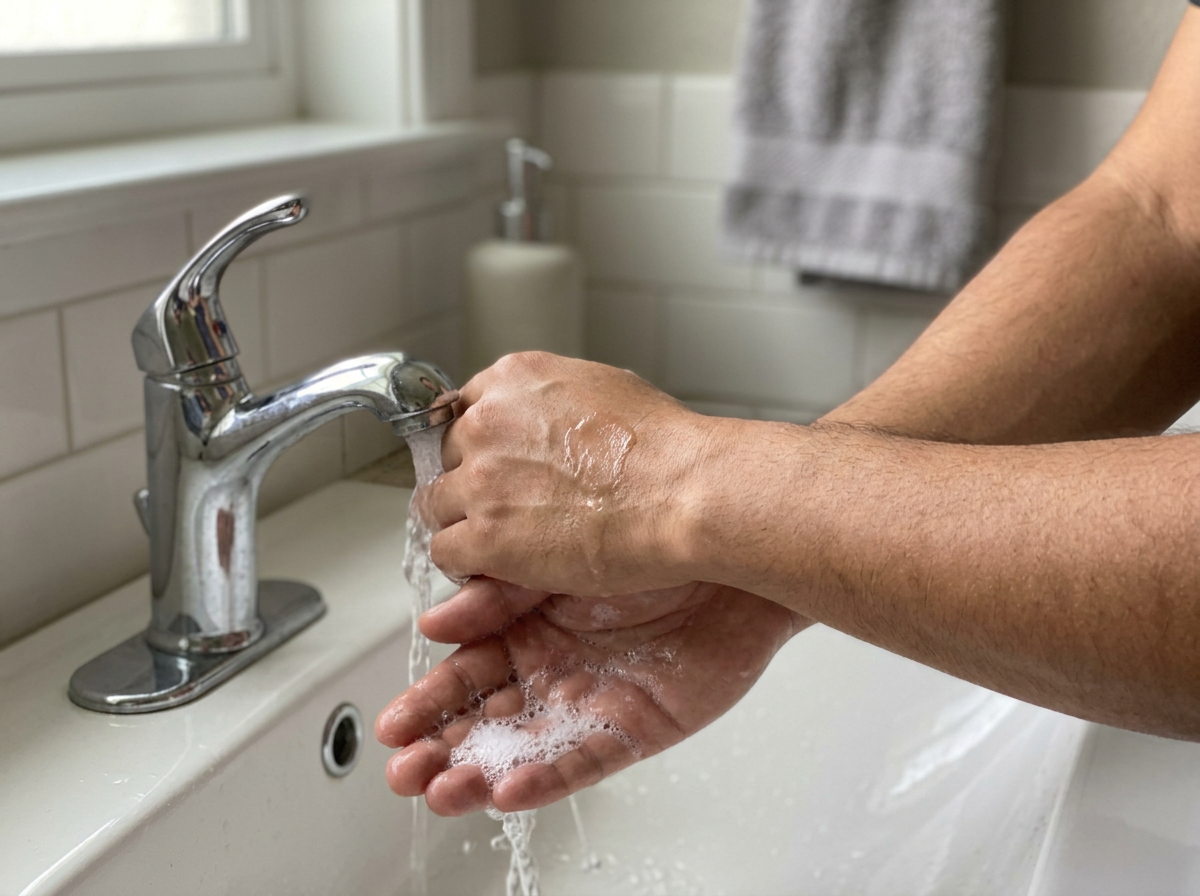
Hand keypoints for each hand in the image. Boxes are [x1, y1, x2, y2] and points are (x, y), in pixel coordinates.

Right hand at [375, 581, 805, 815]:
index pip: (466, 673)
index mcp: (528, 625)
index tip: (391, 726)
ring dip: (481, 774)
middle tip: (403, 773)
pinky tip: (509, 789)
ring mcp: (592, 699)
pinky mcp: (635, 723)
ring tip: (442, 791)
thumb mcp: (552, 559)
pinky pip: (585, 759)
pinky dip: (546, 777)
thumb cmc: (648, 536)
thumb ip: (495, 595)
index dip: (428, 702)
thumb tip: (435, 622)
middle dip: (441, 749)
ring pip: (525, 748)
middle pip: (486, 721)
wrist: (723, 541)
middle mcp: (554, 667)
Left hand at [424, 352, 715, 596]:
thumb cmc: (663, 446)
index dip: (480, 445)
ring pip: (437, 505)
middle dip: (473, 482)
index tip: (494, 465)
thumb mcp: (604, 388)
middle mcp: (485, 423)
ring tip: (508, 539)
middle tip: (508, 507)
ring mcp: (481, 480)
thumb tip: (551, 416)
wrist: (682, 493)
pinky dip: (467, 562)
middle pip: (448, 457)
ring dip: (466, 523)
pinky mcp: (485, 536)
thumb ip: (554, 401)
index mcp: (512, 380)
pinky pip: (446, 551)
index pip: (462, 411)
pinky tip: (501, 565)